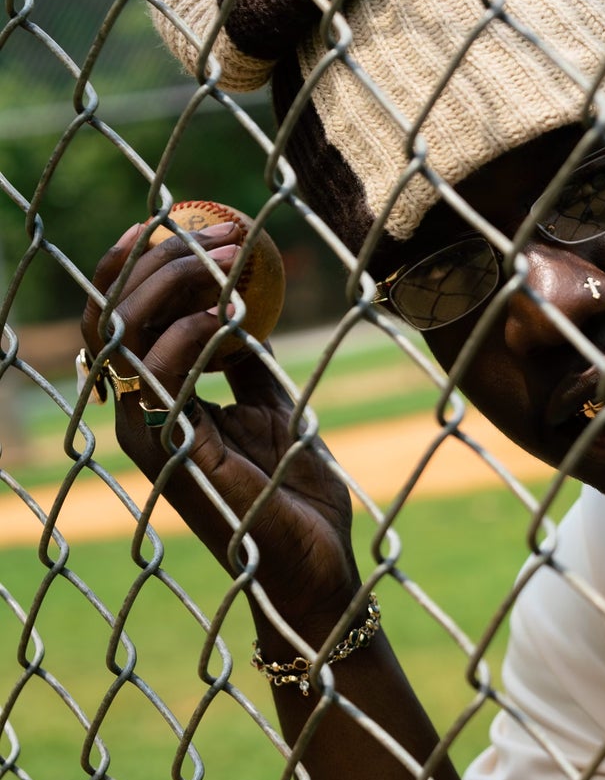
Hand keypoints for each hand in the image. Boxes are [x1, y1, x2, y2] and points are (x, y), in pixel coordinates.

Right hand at [81, 222, 359, 635]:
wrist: (318, 563)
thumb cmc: (294, 491)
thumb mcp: (271, 406)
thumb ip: (244, 362)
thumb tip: (240, 306)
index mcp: (155, 401)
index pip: (116, 316)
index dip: (132, 261)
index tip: (171, 215)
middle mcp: (138, 417)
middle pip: (110, 315)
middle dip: (159, 258)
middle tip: (222, 233)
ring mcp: (148, 440)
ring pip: (123, 338)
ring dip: (174, 283)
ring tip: (231, 258)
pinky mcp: (173, 460)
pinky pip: (159, 381)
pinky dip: (189, 335)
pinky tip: (231, 314)